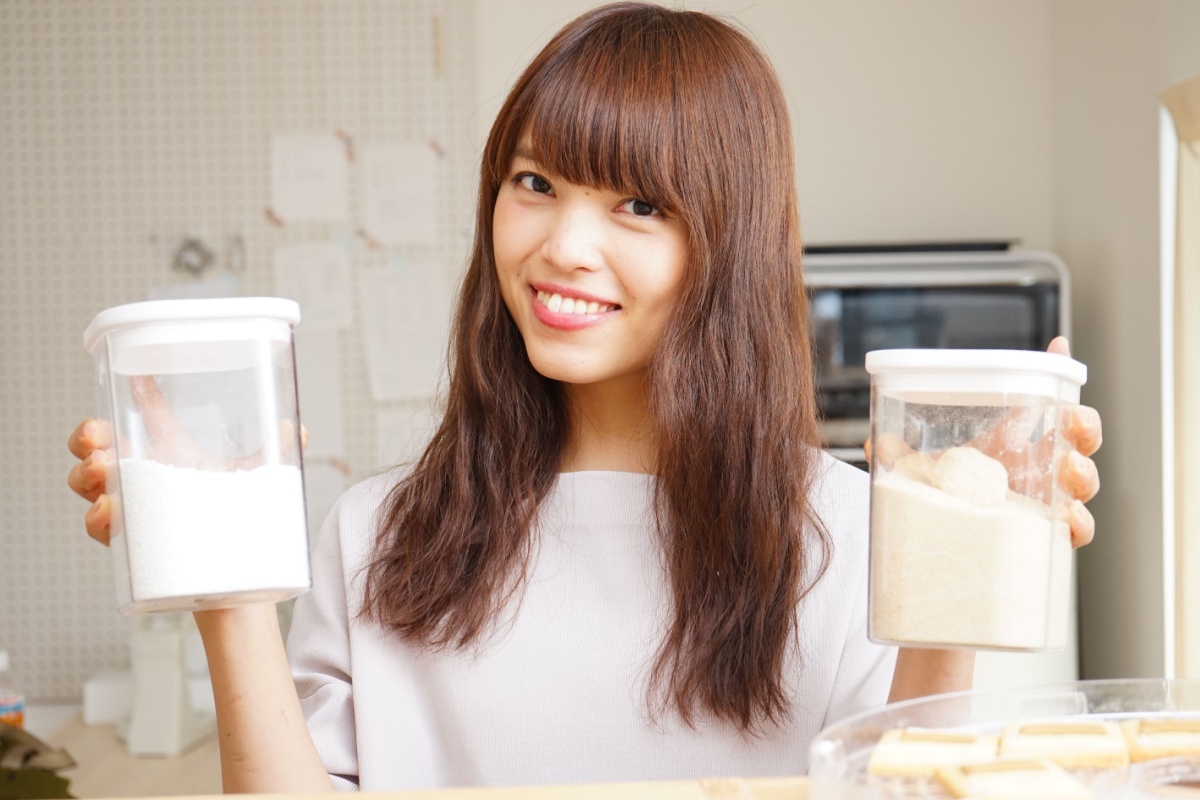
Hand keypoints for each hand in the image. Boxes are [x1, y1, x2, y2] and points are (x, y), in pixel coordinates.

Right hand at [67, 377, 307, 545]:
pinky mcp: (130, 543)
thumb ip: (279, 452)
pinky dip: (97, 518)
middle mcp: (147, 475)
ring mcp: (134, 507)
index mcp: (174, 451)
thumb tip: (296, 429)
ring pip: (89, 483)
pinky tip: (108, 509)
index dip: (138, 389)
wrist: (238, 582)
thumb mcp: (261, 481)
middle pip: (100, 444)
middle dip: (88, 434)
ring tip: (105, 469)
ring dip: (86, 472)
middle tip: (96, 435)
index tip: (133, 370)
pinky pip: (100, 528)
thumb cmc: (240, 523)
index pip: (149, 412)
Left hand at [865, 337, 1101, 548]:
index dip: (1053, 373)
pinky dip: (1079, 524)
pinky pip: (1074, 531)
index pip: (1036, 403)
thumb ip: (895, 456)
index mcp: (1005, 443)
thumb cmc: (934, 503)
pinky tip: (1067, 517)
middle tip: (1073, 419)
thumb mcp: (912, 473)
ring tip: (1067, 467)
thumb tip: (880, 441)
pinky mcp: (1043, 536)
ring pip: (1082, 482)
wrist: (935, 548)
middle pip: (1076, 439)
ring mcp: (1041, 502)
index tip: (1058, 346)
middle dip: (1085, 424)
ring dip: (1084, 471)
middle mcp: (1031, 469)